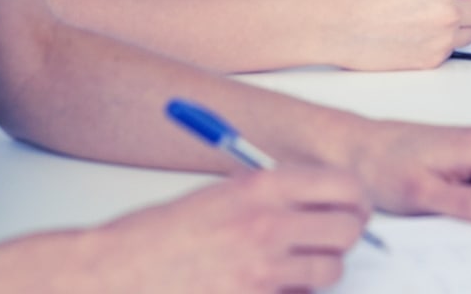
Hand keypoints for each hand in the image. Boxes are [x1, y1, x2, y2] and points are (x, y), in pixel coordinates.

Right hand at [93, 167, 369, 292]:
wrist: (116, 273)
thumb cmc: (160, 235)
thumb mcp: (220, 195)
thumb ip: (272, 197)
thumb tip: (320, 204)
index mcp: (260, 188)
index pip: (344, 187)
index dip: (354, 200)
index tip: (351, 208)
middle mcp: (267, 225)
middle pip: (348, 231)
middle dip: (344, 236)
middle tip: (330, 238)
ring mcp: (262, 270)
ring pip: (331, 271)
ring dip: (320, 270)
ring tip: (292, 266)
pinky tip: (271, 288)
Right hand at [335, 0, 470, 69]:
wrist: (345, 27)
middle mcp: (449, 9)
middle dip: (467, 7)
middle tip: (449, 7)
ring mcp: (443, 37)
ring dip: (458, 28)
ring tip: (431, 23)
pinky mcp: (434, 59)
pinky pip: (451, 50)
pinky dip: (440, 45)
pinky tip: (418, 37)